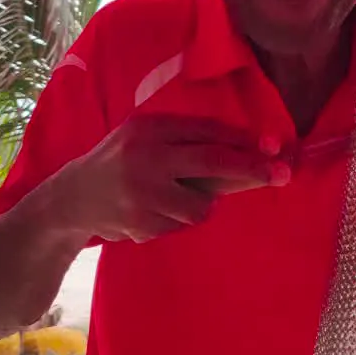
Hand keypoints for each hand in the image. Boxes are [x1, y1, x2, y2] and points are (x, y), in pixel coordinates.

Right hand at [59, 113, 291, 242]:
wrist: (72, 198)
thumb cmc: (122, 160)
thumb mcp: (144, 135)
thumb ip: (185, 138)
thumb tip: (248, 148)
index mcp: (149, 129)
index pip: (206, 132)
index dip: (243, 141)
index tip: (274, 146)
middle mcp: (145, 157)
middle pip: (212, 164)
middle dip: (251, 170)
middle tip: (284, 174)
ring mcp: (142, 195)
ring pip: (202, 205)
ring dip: (204, 204)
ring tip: (177, 197)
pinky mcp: (141, 225)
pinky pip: (182, 225)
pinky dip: (178, 220)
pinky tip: (154, 211)